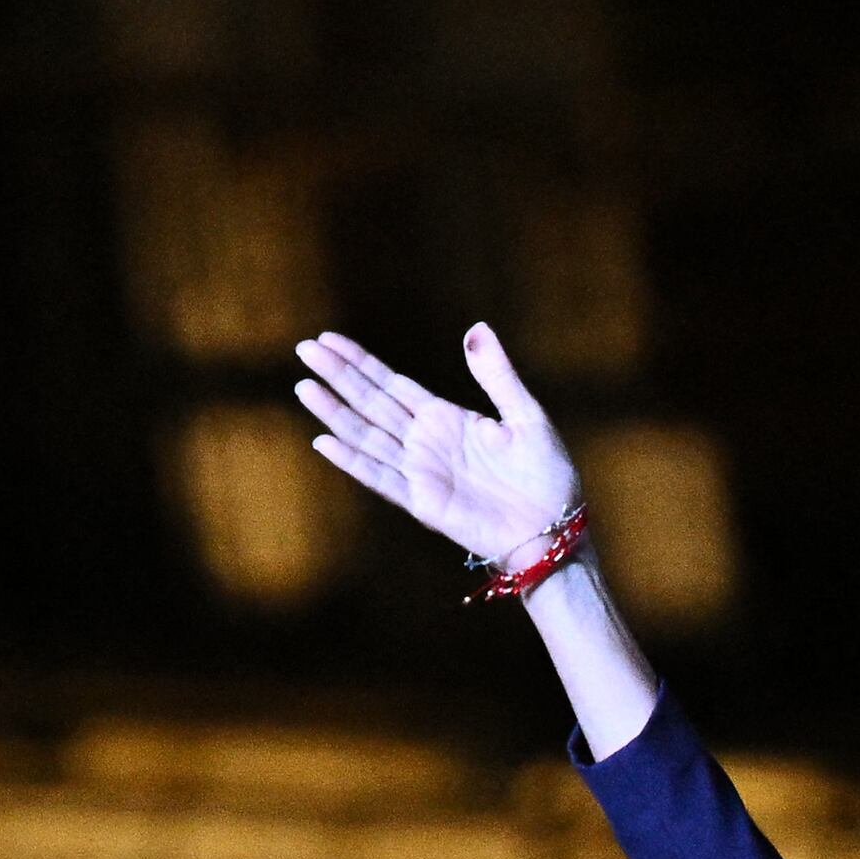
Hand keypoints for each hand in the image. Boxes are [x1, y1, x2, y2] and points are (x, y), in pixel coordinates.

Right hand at [295, 326, 578, 567]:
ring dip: (336, 413)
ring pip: (367, 436)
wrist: (556, 530)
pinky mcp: (424, 502)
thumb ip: (497, 375)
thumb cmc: (548, 477)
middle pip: (371, 402)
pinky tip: (324, 441)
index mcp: (446, 418)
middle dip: (338, 376)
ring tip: (304, 387)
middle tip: (304, 348)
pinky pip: (381, 478)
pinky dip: (352, 461)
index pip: (391, 383)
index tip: (328, 339)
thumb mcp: (526, 416)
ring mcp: (421, 472)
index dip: (360, 362)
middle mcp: (425, 442)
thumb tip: (477, 328)